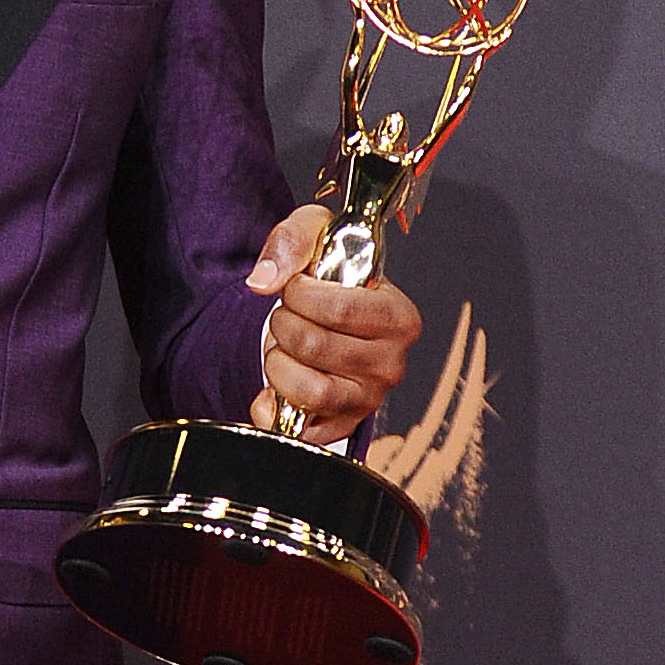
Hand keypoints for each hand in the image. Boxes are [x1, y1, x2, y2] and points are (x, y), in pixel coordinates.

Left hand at [245, 202, 421, 445]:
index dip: (299, 295)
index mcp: (399, 318)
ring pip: (309, 390)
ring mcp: (369, 398)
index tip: (295, 287)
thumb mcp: (318, 235)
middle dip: (283, 324)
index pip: (338, 310)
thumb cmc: (330, 272)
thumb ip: (292, 242)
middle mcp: (392, 364)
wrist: (329, 311)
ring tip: (283, 346)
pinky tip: (273, 388)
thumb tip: (264, 281)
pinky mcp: (343, 425)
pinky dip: (275, 409)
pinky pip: (302, 429)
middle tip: (286, 315)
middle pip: (315, 346)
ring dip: (278, 362)